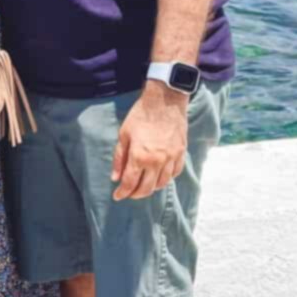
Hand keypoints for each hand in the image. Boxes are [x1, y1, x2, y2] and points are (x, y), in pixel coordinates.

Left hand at [111, 85, 187, 201]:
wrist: (165, 100)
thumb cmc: (141, 115)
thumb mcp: (124, 135)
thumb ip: (119, 158)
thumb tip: (115, 178)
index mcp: (139, 157)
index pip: (130, 183)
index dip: (122, 193)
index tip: (117, 196)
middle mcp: (157, 162)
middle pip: (146, 188)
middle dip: (135, 194)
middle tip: (129, 193)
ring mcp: (171, 158)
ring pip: (162, 183)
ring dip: (151, 188)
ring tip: (143, 186)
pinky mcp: (181, 152)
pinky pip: (175, 173)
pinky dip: (166, 178)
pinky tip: (159, 176)